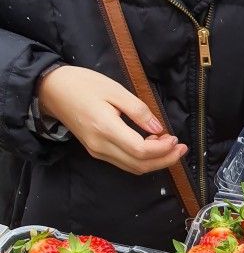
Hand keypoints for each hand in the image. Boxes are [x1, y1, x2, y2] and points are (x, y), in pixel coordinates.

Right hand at [38, 66, 187, 174]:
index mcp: (105, 128)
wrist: (51, 90)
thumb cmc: (82, 84)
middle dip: (165, 160)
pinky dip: (143, 160)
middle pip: (141, 165)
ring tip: (169, 146)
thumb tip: (158, 128)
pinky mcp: (98, 152)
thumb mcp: (114, 89)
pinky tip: (152, 146)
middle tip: (181, 148)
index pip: (141, 150)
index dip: (162, 149)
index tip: (175, 139)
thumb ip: (138, 110)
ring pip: (134, 168)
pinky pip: (126, 164)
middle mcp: (101, 146)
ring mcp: (99, 152)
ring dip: (156, 162)